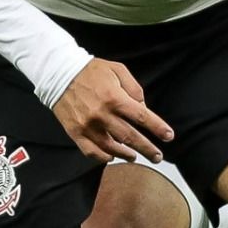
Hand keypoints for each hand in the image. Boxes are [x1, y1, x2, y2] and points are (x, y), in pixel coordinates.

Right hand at [51, 59, 173, 163]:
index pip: (142, 117)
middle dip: (148, 149)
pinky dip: (103, 157)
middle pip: (131, 137)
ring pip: (112, 148)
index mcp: (115, 98)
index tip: (168, 136)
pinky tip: (111, 157)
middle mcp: (103, 115)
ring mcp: (88, 126)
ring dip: (127, 155)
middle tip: (158, 156)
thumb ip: (134, 88)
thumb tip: (143, 106)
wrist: (58, 73)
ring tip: (134, 157)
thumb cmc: (90, 70)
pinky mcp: (75, 132)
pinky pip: (91, 152)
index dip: (158, 128)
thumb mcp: (117, 70)